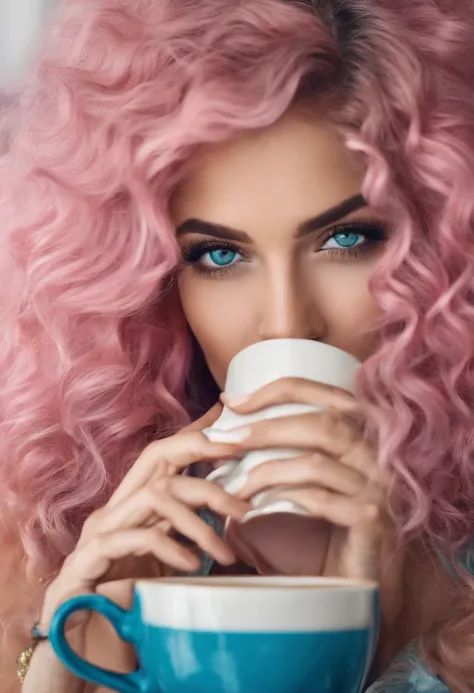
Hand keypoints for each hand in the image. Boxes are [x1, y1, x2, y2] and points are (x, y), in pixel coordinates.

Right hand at [38, 402, 249, 637]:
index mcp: (132, 503)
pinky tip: (192, 565)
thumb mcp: (168, 559)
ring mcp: (98, 530)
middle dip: (205, 465)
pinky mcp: (87, 559)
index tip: (238, 441)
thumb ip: (191, 532)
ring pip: (154, 496)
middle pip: (157, 457)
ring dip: (197, 522)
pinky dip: (169, 547)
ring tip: (226, 552)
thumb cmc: (127, 600)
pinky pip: (134, 539)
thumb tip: (238, 514)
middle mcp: (115, 508)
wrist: (78, 646)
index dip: (198, 438)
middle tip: (243, 501)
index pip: (163, 452)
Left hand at [220, 379, 404, 622]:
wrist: (354, 585)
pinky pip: (320, 501)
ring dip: (266, 471)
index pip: (327, 394)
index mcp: (362, 436)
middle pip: (323, 424)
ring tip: (234, 485)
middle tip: (225, 442)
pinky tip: (256, 509)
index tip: (233, 401)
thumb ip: (281, 451)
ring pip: (317, 464)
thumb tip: (230, 423)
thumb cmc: (322, 531)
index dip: (279, 390)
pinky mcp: (371, 520)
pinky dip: (282, 500)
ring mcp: (379, 488)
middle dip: (266, 429)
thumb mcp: (301, 483)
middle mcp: (376, 456)